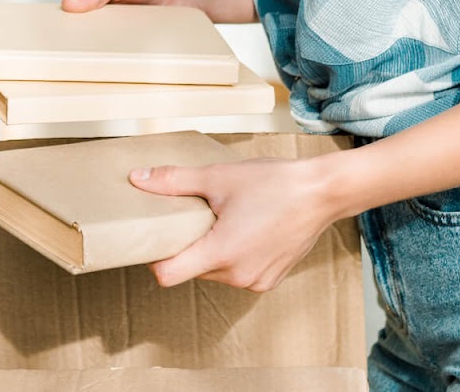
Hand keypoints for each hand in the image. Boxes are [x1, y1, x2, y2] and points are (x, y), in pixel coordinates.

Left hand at [129, 155, 345, 291]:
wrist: (322, 192)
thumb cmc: (275, 183)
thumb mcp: (218, 177)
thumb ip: (174, 181)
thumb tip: (138, 178)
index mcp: (221, 253)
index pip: (168, 275)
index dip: (155, 258)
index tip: (157, 238)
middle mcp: (238, 276)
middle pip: (192, 270)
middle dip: (188, 247)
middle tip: (196, 216)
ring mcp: (256, 281)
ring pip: (215, 272)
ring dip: (212, 251)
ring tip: (225, 220)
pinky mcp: (270, 280)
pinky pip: (238, 274)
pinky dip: (234, 256)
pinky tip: (245, 230)